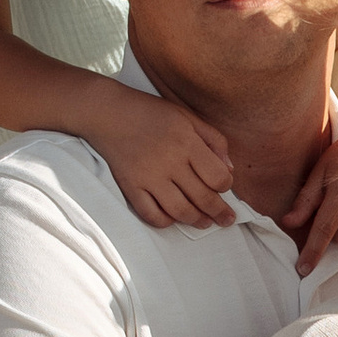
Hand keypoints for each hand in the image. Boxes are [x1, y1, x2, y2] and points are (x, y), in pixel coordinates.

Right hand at [101, 94, 234, 229]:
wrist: (108, 112)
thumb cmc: (151, 113)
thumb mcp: (187, 117)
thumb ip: (213, 140)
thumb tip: (229, 169)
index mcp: (187, 142)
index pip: (218, 177)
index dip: (226, 186)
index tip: (224, 187)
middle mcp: (170, 162)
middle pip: (203, 198)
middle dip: (220, 213)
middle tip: (226, 220)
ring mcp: (148, 177)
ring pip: (180, 211)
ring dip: (196, 221)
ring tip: (205, 223)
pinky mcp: (131, 187)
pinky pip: (151, 214)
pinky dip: (165, 222)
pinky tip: (173, 219)